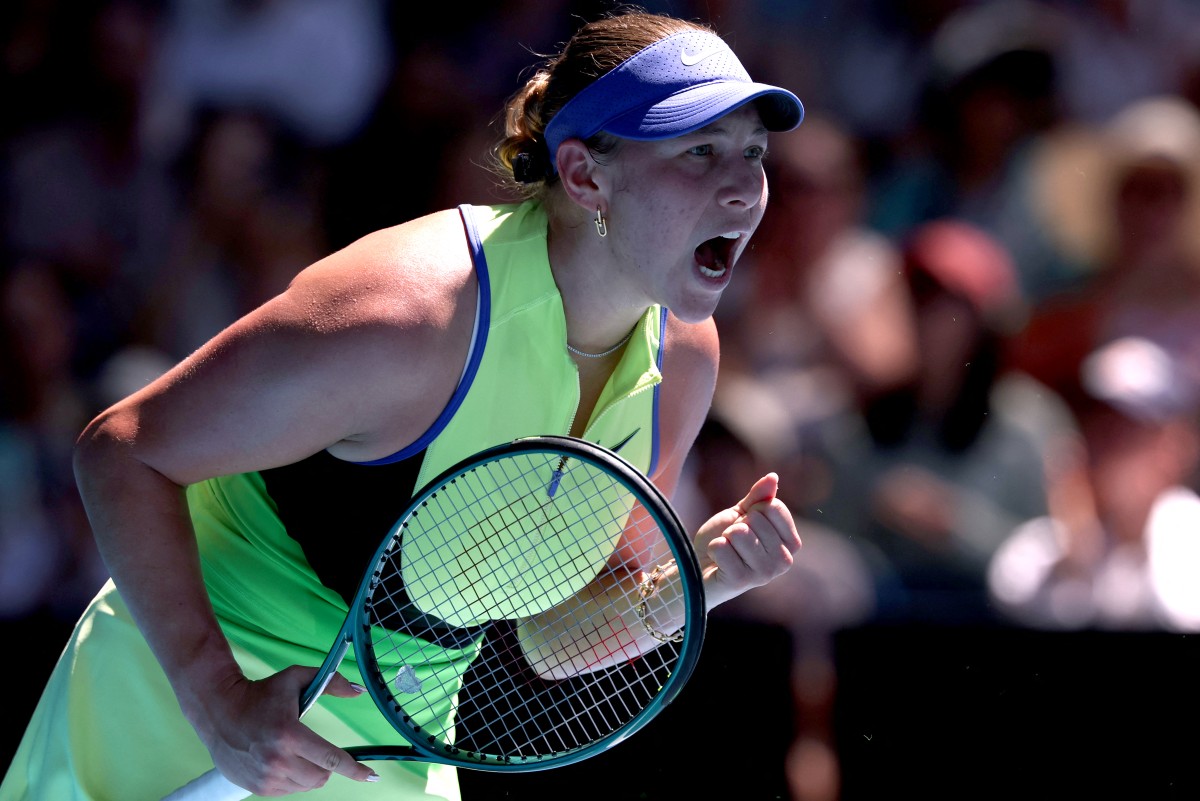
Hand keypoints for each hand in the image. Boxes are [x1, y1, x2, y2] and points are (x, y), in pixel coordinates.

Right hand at [197, 667, 378, 795]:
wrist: (219, 710)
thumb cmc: (260, 693)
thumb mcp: (296, 679)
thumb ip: (331, 683)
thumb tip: (358, 691)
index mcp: (290, 734)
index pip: (331, 758)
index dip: (354, 769)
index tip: (370, 775)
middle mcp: (277, 760)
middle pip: (322, 776)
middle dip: (328, 765)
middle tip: (316, 748)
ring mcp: (266, 777)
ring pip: (307, 785)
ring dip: (310, 772)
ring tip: (295, 752)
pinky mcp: (257, 787)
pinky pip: (289, 790)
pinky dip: (293, 778)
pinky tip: (281, 760)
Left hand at [694, 473, 801, 609]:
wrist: (699, 567)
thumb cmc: (724, 540)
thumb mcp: (742, 515)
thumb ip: (758, 498)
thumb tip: (773, 477)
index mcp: (791, 543)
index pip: (774, 507)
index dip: (753, 510)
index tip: (746, 525)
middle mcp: (784, 561)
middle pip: (756, 519)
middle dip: (737, 525)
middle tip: (733, 542)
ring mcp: (765, 573)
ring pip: (739, 532)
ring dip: (725, 537)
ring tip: (727, 550)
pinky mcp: (742, 580)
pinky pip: (722, 547)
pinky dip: (714, 548)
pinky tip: (717, 561)